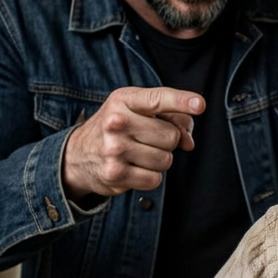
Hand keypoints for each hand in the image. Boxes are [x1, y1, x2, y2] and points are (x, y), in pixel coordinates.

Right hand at [61, 86, 204, 200]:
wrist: (77, 156)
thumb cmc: (117, 129)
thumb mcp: (137, 111)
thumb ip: (170, 118)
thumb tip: (188, 143)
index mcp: (124, 100)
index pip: (158, 98)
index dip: (182, 101)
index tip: (200, 104)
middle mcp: (116, 122)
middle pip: (171, 136)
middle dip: (167, 141)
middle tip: (147, 139)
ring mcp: (114, 149)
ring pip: (166, 160)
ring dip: (159, 160)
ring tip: (138, 154)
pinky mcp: (115, 173)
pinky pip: (155, 179)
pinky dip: (150, 177)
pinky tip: (133, 168)